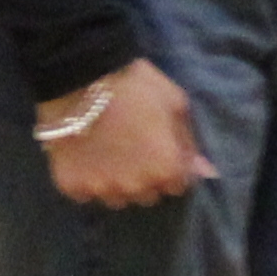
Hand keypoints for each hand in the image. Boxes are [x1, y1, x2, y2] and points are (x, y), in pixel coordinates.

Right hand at [43, 61, 210, 209]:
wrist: (80, 77)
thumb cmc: (135, 85)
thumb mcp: (174, 103)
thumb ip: (188, 141)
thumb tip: (205, 171)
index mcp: (166, 169)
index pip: (177, 186)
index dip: (170, 167)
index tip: (159, 151)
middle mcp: (137, 187)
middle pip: (148, 195)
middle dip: (145, 179)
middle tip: (133, 152)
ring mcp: (102, 189)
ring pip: (116, 198)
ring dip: (117, 183)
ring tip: (108, 157)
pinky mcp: (72, 187)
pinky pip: (85, 193)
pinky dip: (86, 181)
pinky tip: (84, 159)